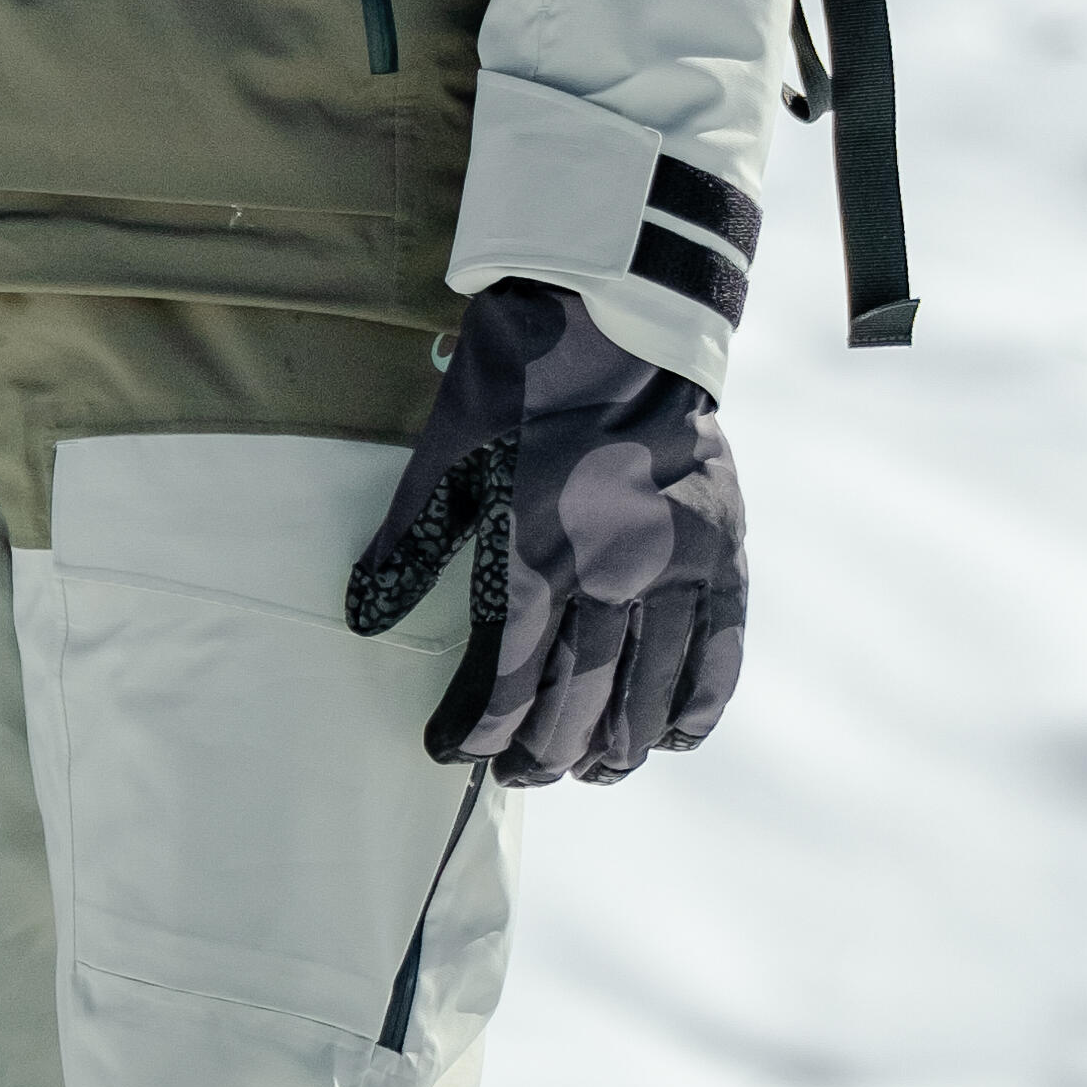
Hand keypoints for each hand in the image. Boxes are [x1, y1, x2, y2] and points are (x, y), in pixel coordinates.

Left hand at [343, 280, 745, 782]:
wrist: (618, 312)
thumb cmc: (519, 380)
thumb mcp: (447, 455)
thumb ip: (409, 543)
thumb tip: (363, 617)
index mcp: (538, 551)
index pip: (509, 686)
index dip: (480, 736)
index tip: (455, 754)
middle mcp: (615, 570)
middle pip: (580, 708)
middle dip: (542, 757)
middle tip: (519, 774)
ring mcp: (679, 563)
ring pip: (652, 697)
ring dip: (617, 749)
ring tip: (588, 769)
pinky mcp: (723, 549)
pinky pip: (720, 653)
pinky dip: (696, 706)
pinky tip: (672, 738)